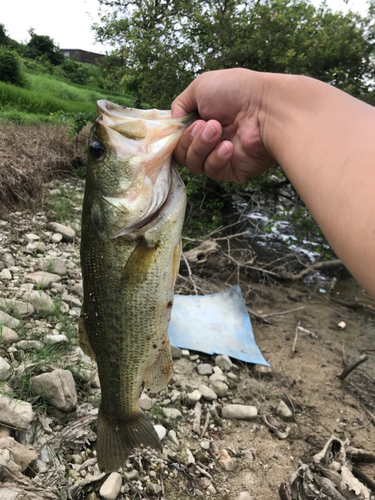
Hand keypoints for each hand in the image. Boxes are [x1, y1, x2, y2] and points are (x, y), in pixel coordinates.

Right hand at [171, 68, 274, 182]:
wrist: (267, 108)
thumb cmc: (237, 92)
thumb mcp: (201, 86)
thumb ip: (180, 104)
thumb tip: (174, 122)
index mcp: (201, 121)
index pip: (177, 138)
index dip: (174, 136)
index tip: (177, 128)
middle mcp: (209, 140)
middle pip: (181, 154)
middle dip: (189, 139)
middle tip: (206, 125)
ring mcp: (219, 157)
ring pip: (193, 164)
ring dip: (201, 146)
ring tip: (218, 130)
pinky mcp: (231, 171)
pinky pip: (211, 171)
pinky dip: (216, 158)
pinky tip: (229, 146)